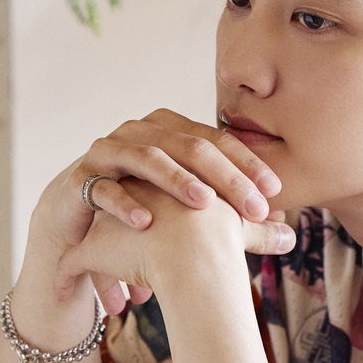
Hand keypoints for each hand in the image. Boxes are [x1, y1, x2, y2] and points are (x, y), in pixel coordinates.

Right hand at [25, 109, 281, 313]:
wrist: (76, 225)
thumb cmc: (140, 215)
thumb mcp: (188, 217)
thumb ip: (233, 221)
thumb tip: (287, 229)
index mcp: (170, 133)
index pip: (216, 141)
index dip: (247, 164)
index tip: (274, 192)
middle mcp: (140, 134)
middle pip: (190, 147)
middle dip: (225, 177)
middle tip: (253, 208)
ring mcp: (107, 152)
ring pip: (148, 158)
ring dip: (177, 181)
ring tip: (205, 204)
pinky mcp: (79, 179)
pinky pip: (104, 188)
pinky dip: (125, 204)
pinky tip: (146, 223)